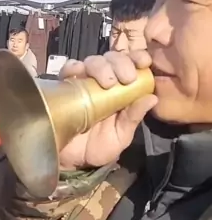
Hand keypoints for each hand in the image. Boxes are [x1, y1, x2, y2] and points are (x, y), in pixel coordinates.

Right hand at [58, 51, 157, 169]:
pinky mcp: (65, 87)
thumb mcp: (121, 135)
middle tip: (126, 78)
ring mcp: (84, 83)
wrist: (73, 162)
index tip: (143, 63)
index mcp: (122, 90)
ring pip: (92, 61)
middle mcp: (104, 82)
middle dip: (121, 63)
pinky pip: (67, 70)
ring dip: (101, 66)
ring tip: (107, 83)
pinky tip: (78, 72)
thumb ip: (134, 117)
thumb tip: (153, 98)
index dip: (137, 57)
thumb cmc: (100, 147)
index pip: (131, 64)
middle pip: (112, 58)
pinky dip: (72, 67)